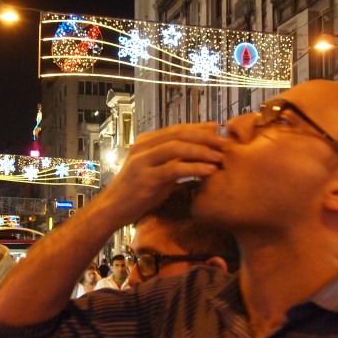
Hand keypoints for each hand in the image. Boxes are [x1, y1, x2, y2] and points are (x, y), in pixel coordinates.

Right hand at [99, 123, 225, 223]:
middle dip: (205, 137)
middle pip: (179, 134)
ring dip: (202, 150)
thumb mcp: (156, 170)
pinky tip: (209, 171)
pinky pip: (174, 169)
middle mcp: (143, 147)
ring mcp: (142, 161)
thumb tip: (199, 150)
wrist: (112, 209)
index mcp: (145, 141)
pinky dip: (194, 168)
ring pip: (177, 147)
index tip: (219, 131)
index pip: (177, 128)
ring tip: (220, 157)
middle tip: (225, 143)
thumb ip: (172, 159)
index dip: (200, 128)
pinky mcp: (146, 178)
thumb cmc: (137, 191)